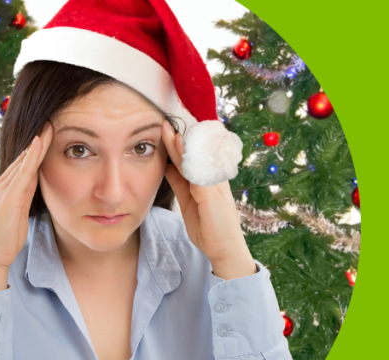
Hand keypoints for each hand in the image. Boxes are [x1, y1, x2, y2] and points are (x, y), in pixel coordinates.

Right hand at [0, 122, 53, 291]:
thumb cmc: (4, 240)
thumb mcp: (17, 216)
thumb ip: (24, 199)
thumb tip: (34, 186)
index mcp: (3, 190)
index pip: (21, 166)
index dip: (33, 151)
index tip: (44, 136)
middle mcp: (0, 185)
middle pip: (22, 159)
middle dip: (36, 141)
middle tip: (49, 123)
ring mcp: (3, 189)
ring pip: (23, 161)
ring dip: (37, 143)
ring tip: (48, 126)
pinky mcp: (8, 196)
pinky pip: (23, 171)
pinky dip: (32, 155)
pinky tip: (40, 142)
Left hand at [161, 120, 255, 278]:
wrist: (224, 250)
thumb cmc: (208, 227)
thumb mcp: (188, 201)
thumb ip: (180, 183)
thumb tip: (167, 166)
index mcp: (206, 179)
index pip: (190, 158)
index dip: (178, 144)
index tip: (164, 129)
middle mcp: (213, 178)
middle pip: (194, 154)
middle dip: (178, 138)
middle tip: (163, 122)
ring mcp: (214, 185)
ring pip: (197, 161)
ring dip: (182, 145)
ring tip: (169, 130)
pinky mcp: (212, 194)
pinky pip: (199, 174)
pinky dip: (189, 162)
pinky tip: (180, 152)